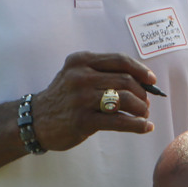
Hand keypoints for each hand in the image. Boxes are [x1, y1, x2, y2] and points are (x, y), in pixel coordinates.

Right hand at [31, 51, 153, 150]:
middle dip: (141, 93)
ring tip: (144, 114)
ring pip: (124, 99)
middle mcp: (81, 76)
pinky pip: (118, 121)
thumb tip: (142, 81)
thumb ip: (103, 72)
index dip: (140, 70)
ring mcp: (81, 98)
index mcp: (82, 60)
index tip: (151, 80)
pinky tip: (145, 127)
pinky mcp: (82, 120)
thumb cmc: (64, 97)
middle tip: (146, 103)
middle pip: (125, 80)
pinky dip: (136, 124)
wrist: (36, 120)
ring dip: (140, 108)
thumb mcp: (77, 74)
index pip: (119, 60)